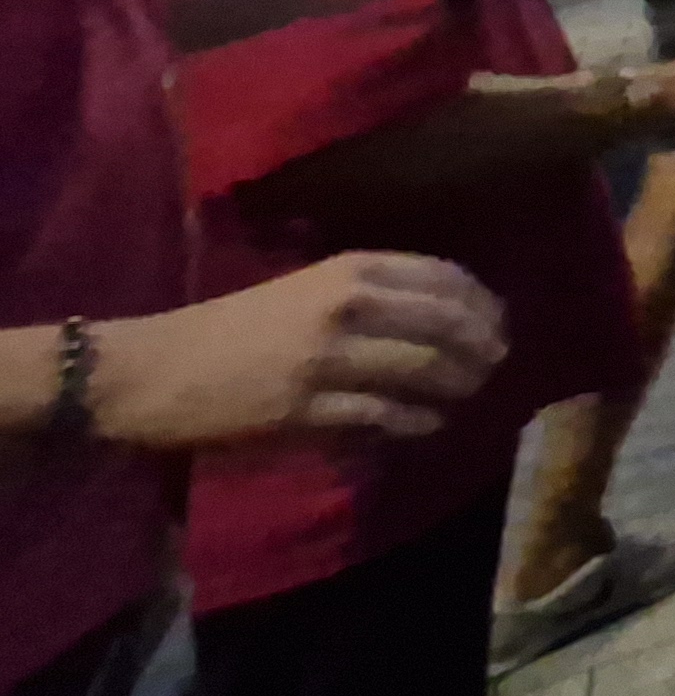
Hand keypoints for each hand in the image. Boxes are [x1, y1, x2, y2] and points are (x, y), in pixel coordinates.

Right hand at [80, 251, 507, 447]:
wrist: (155, 368)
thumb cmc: (232, 327)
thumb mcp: (305, 289)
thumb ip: (369, 294)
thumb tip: (444, 314)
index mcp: (348, 269)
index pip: (443, 276)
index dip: (481, 303)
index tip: (498, 323)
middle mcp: (346, 304)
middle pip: (446, 322)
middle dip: (482, 346)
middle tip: (496, 365)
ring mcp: (327, 357)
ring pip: (423, 369)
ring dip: (458, 386)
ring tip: (468, 396)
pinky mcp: (306, 407)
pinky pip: (383, 414)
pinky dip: (417, 422)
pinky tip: (429, 426)